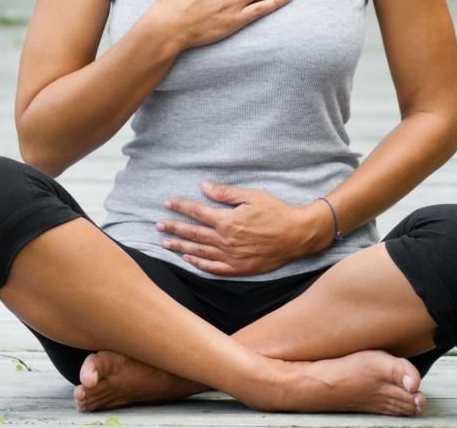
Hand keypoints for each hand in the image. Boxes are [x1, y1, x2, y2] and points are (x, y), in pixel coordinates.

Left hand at [157, 181, 328, 275]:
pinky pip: (214, 268)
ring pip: (200, 252)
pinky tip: (189, 260)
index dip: (181, 207)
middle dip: (174, 229)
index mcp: (227, 221)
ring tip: (165, 244)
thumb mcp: (251, 196)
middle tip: (158, 226)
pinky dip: (199, 264)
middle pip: (193, 234)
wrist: (297, 235)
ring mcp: (232, 257)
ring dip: (181, 248)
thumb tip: (204, 187)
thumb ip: (226, 193)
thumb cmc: (276, 212)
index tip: (167, 203)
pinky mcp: (239, 269)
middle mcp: (226, 240)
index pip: (197, 212)